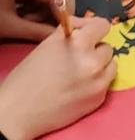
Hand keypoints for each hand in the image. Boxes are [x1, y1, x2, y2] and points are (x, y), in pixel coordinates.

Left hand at [0, 0, 73, 41]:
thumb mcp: (7, 27)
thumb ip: (36, 31)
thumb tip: (61, 38)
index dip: (64, 13)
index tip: (65, 31)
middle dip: (63, 7)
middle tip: (55, 26)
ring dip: (53, 8)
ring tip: (35, 23)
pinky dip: (44, 7)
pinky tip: (29, 19)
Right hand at [0, 17, 113, 139]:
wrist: (18, 113)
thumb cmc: (25, 78)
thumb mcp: (46, 46)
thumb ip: (69, 35)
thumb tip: (83, 28)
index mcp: (77, 43)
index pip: (102, 26)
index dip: (92, 29)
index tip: (84, 35)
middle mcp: (92, 60)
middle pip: (106, 47)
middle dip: (93, 50)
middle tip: (76, 58)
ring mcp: (99, 80)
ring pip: (111, 64)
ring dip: (99, 66)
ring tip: (79, 73)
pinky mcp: (100, 98)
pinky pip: (106, 82)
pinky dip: (96, 82)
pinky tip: (78, 87)